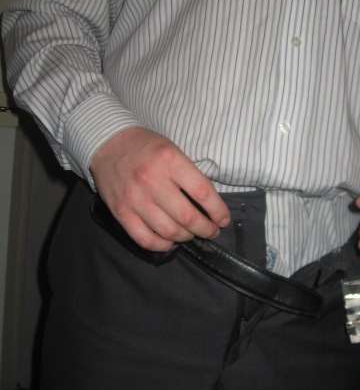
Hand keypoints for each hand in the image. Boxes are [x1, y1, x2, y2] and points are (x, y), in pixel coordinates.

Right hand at [90, 127, 230, 250]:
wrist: (107, 143)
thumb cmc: (146, 147)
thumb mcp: (173, 150)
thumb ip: (190, 175)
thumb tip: (210, 206)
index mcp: (170, 160)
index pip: (203, 192)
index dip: (218, 211)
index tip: (223, 219)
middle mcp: (152, 180)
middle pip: (187, 217)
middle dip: (206, 229)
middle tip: (212, 231)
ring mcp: (134, 198)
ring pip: (169, 231)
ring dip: (187, 237)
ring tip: (192, 234)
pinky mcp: (120, 212)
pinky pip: (145, 239)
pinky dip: (162, 245)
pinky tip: (170, 240)